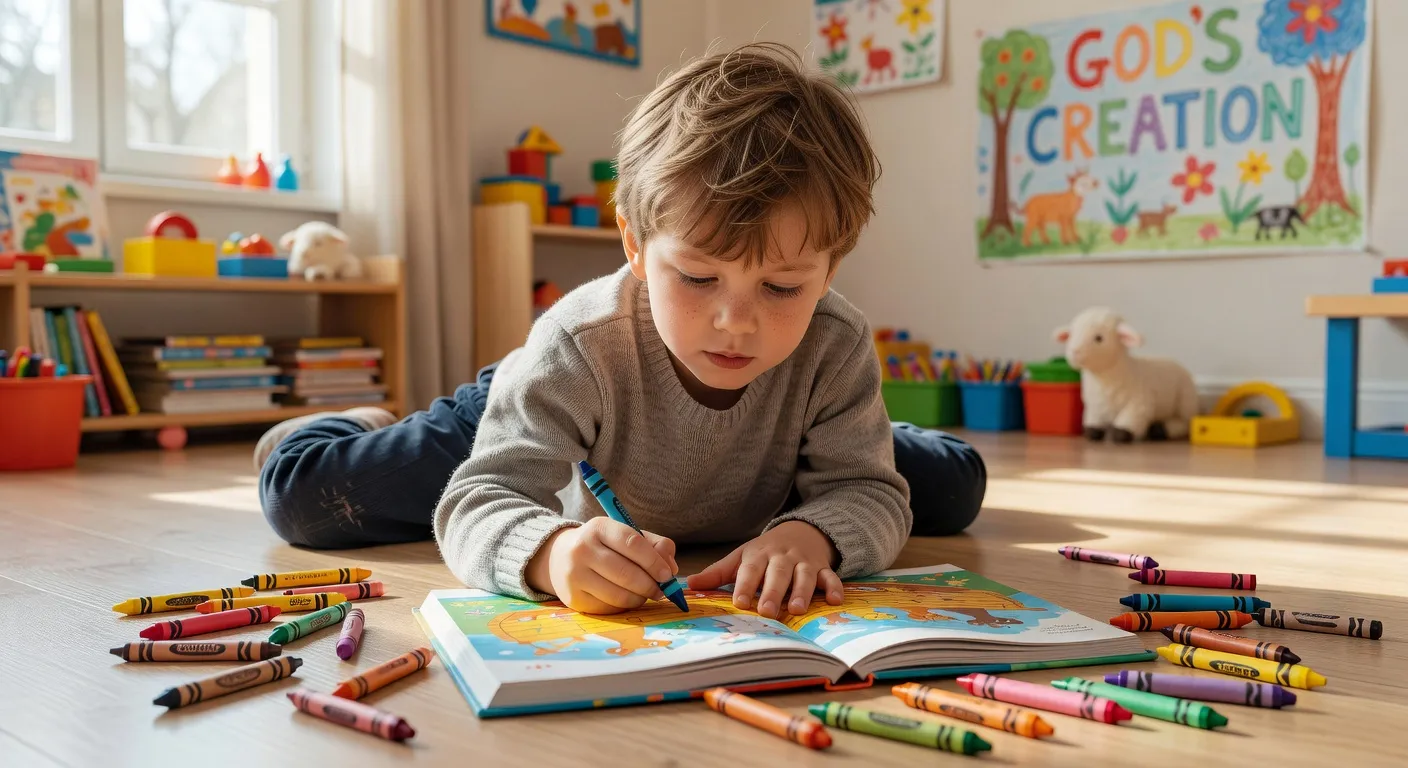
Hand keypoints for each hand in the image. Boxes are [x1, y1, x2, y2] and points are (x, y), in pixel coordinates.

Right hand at [525, 517, 677, 614]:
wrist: (559, 558)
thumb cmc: (602, 546)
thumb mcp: (624, 535)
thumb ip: (654, 545)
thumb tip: (671, 568)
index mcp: (599, 527)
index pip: (632, 543)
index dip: (654, 561)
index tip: (668, 575)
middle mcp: (583, 549)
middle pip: (626, 573)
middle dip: (651, 585)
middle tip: (662, 591)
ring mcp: (575, 575)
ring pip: (619, 594)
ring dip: (640, 598)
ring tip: (645, 594)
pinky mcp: (573, 598)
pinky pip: (609, 607)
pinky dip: (624, 606)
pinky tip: (626, 598)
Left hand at [686, 521, 842, 619]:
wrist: (801, 531)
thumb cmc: (766, 551)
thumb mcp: (742, 557)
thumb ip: (717, 573)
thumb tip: (688, 585)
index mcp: (759, 555)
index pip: (750, 570)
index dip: (745, 585)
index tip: (739, 602)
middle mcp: (782, 557)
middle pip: (778, 574)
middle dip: (773, 592)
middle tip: (767, 612)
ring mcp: (804, 562)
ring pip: (804, 576)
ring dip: (801, 592)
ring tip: (796, 609)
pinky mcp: (823, 567)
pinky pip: (830, 576)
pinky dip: (834, 587)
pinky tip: (835, 600)